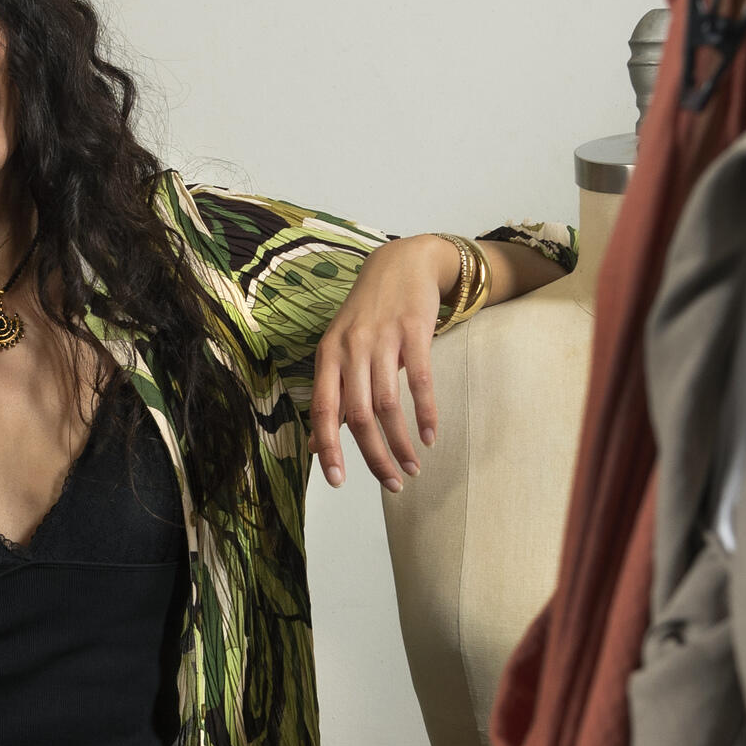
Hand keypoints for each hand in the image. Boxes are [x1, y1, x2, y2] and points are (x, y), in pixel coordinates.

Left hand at [310, 235, 457, 491]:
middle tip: (391, 483)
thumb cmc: (367, 315)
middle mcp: (351, 348)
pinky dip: (426, 414)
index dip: (328, 447)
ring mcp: (382, 338)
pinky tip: (429, 437)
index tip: (337, 480)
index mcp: (327, 355)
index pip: (322, 409)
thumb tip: (316, 445)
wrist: (401, 262)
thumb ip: (331, 396)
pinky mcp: (414, 331)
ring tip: (412, 467)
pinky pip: (420, 381)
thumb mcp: (339, 351)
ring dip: (401, 443)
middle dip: (374, 456)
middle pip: (358, 415)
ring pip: (388, 404)